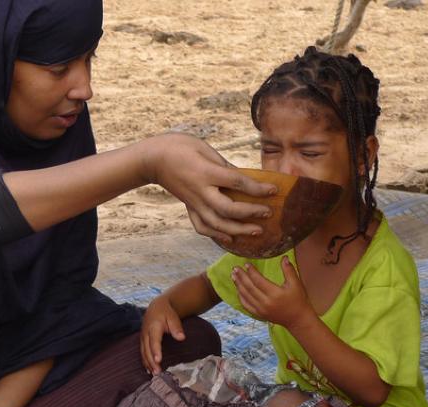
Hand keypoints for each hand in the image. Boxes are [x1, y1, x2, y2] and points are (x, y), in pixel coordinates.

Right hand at [140, 296, 185, 374]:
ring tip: (154, 373)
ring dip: (148, 363)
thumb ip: (176, 327)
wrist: (156, 307)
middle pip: (147, 349)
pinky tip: (149, 370)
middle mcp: (146, 333)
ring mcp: (143, 337)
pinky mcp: (142, 340)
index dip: (155, 350)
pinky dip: (145, 361)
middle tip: (158, 372)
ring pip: (143, 352)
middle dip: (151, 361)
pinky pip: (142, 352)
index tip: (158, 360)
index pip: (154, 340)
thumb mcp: (173, 317)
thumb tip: (181, 338)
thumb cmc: (166, 313)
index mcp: (153, 326)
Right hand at [142, 134, 276, 243]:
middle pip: (228, 209)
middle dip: (250, 213)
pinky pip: (202, 227)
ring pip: (216, 224)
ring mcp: (193, 203)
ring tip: (257, 231)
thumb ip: (225, 165)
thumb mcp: (205, 149)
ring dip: (238, 230)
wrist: (153, 160)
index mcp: (207, 172)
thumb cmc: (180, 147)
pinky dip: (216, 235)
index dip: (258, 188)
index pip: (237, 183)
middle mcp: (200, 191)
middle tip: (268, 213)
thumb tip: (245, 178)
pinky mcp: (188, 207)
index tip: (274, 190)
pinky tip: (230, 238)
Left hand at [231, 257, 314, 328]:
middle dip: (241, 277)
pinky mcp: (259, 314)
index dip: (251, 272)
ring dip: (238, 285)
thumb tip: (284, 257)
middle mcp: (265, 302)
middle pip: (249, 287)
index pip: (258, 280)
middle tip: (235, 268)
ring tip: (233, 276)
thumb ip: (289, 270)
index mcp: (274, 294)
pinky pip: (246, 305)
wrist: (298, 319)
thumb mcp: (296, 284)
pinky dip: (241, 297)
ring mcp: (261, 309)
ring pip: (246, 296)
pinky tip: (238, 289)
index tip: (246, 264)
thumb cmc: (298, 300)